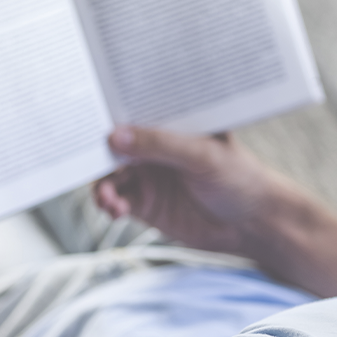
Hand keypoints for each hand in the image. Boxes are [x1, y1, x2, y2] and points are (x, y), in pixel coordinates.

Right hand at [94, 127, 283, 253]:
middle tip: (83, 159)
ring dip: (102, 184)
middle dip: (96, 151)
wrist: (254, 224)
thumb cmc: (240, 178)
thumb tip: (116, 135)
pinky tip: (114, 209)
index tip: (88, 117)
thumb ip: (160, 144)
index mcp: (170, 123)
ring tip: (107, 197)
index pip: (134, 111)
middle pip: (115, 144)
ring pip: (110, 175)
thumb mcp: (203, 155)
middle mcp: (155, 147)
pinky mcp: (146, 204)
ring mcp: (148, 175)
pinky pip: (117, 201)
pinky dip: (109, 203)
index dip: (110, 113)